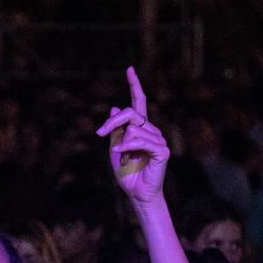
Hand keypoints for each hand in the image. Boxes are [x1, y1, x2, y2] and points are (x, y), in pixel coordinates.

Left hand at [97, 68, 170, 204]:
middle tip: (99, 134)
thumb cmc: (126, 172)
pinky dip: (127, 148)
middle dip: (112, 123)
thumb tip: (115, 108)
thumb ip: (116, 129)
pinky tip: (123, 155)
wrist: (135, 192)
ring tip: (124, 158)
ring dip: (122, 145)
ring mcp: (158, 139)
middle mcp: (151, 130)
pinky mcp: (162, 150)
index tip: (129, 69)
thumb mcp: (115, 147)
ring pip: (133, 129)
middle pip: (130, 113)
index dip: (134, 85)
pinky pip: (141, 141)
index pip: (139, 102)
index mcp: (140, 127)